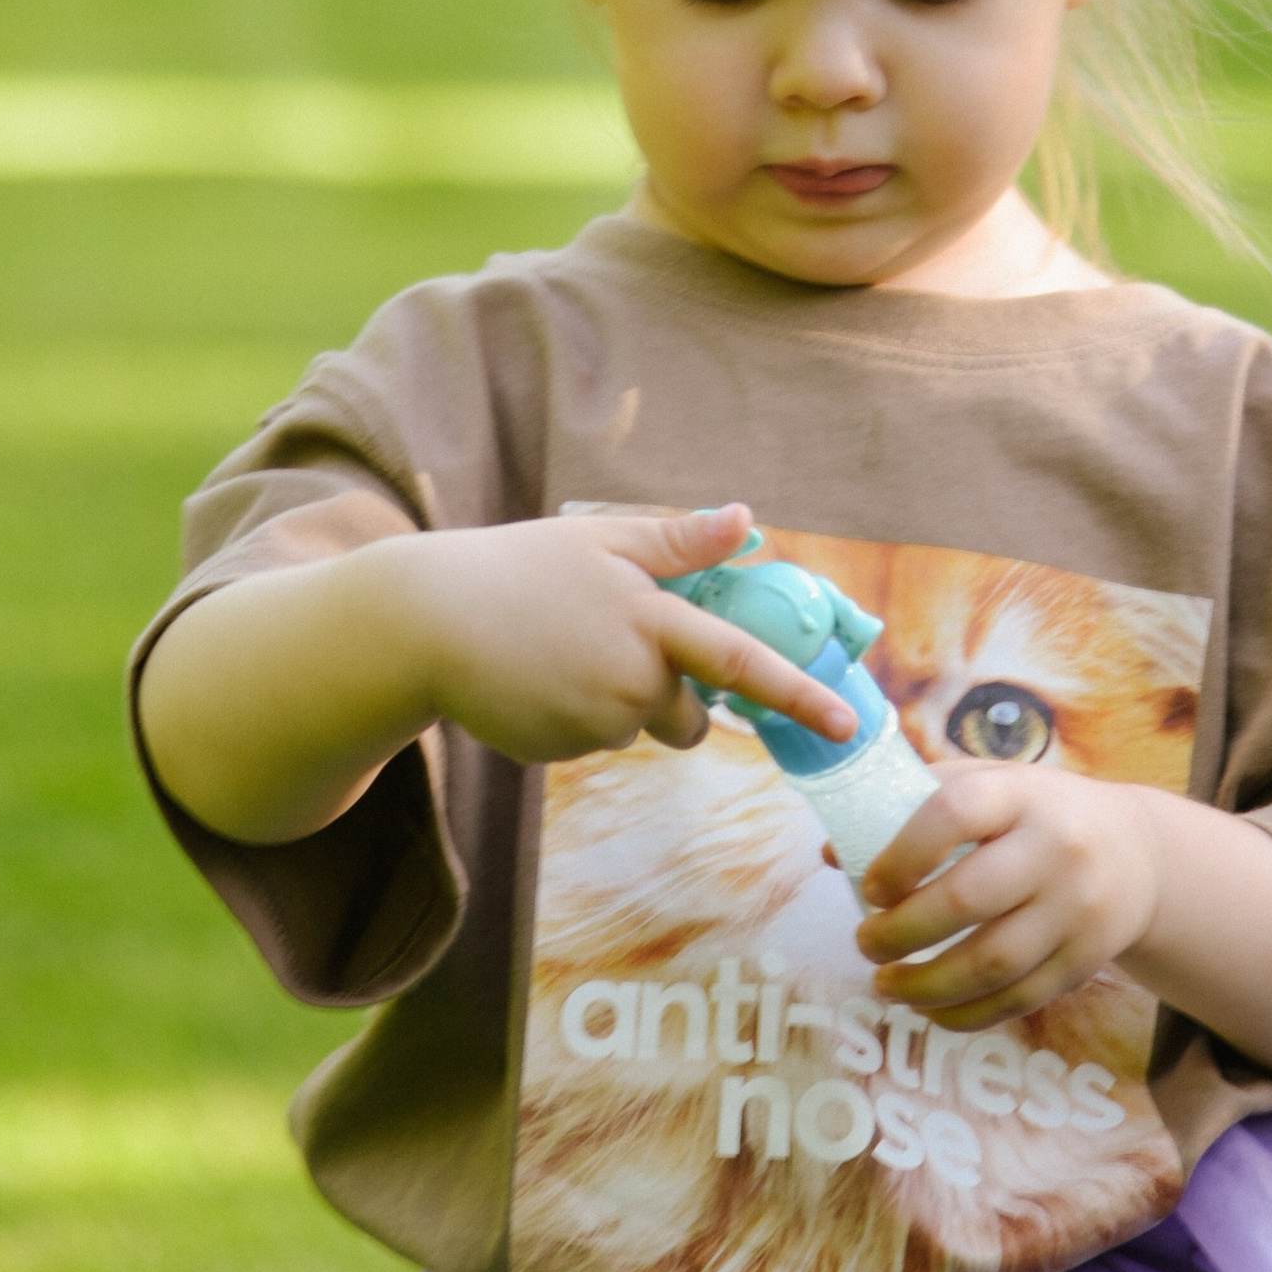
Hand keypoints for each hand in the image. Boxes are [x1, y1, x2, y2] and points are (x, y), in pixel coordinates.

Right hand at [405, 502, 861, 766]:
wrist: (424, 623)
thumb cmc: (518, 567)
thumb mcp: (600, 539)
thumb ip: (679, 541)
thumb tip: (747, 519)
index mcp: (650, 620)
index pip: (741, 662)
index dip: (798, 694)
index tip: (847, 726)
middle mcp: (631, 679)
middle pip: (688, 715)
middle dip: (668, 697)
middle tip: (603, 646)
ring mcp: (595, 723)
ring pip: (633, 726)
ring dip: (609, 700)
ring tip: (550, 653)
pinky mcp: (561, 752)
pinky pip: (590, 740)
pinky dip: (570, 716)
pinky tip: (529, 681)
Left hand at [852, 765, 1163, 1028]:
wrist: (1137, 853)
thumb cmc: (1036, 815)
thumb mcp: (991, 788)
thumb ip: (914, 808)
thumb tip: (834, 853)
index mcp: (1022, 794)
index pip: (955, 813)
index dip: (902, 853)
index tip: (869, 886)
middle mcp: (1056, 848)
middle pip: (968, 898)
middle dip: (900, 932)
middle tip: (864, 944)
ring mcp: (1076, 909)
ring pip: (991, 963)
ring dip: (925, 985)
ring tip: (885, 984)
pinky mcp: (1085, 961)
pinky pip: (1017, 1000)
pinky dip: (964, 1015)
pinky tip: (929, 1010)